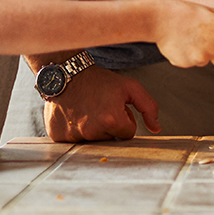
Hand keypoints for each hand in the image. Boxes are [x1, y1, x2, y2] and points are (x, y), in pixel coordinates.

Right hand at [43, 66, 159, 140]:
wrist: (68, 73)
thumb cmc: (99, 80)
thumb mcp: (130, 87)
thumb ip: (149, 107)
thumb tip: (156, 128)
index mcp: (111, 120)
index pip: (128, 133)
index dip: (124, 119)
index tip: (115, 107)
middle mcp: (91, 131)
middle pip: (110, 138)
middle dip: (109, 125)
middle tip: (100, 107)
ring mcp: (73, 135)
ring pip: (93, 140)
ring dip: (93, 128)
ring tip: (87, 109)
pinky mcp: (57, 135)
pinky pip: (74, 140)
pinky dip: (75, 130)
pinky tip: (74, 114)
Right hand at [150, 0, 213, 67]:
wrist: (160, 19)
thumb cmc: (185, 12)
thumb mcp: (210, 12)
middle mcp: (212, 51)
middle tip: (205, 40)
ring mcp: (197, 59)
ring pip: (203, 61)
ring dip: (200, 53)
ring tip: (189, 37)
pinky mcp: (184, 64)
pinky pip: (190, 62)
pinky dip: (187, 55)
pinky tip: (181, 42)